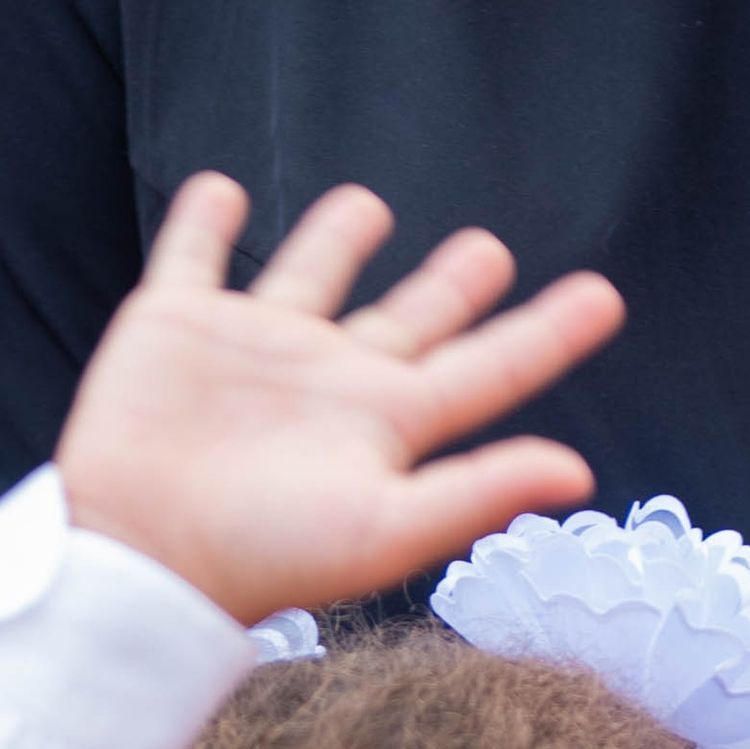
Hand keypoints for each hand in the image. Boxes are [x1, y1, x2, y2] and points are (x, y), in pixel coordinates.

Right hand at [55, 176, 624, 624]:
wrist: (143, 558)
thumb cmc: (265, 556)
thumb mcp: (386, 528)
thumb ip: (479, 491)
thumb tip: (581, 472)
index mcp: (387, 422)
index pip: (489, 368)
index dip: (549, 333)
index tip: (606, 296)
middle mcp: (330, 380)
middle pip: (409, 320)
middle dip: (451, 287)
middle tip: (491, 249)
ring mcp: (254, 348)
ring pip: (311, 275)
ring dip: (337, 236)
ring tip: (367, 202)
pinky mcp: (175, 324)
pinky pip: (193, 254)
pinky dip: (206, 219)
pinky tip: (223, 190)